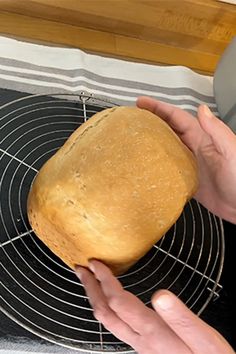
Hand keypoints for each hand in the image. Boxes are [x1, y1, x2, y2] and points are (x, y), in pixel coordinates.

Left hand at [76, 260, 233, 353]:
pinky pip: (116, 325)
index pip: (119, 303)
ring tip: (88, 282)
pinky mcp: (144, 346)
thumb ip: (183, 319)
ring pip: (107, 321)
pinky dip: (106, 307)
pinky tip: (110, 301)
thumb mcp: (205, 342)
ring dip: (95, 298)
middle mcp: (142, 341)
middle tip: (81, 269)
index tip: (96, 264)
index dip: (105, 280)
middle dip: (91, 288)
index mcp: (155, 334)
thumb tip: (161, 295)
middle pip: (106, 313)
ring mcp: (140, 345)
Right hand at [137, 96, 235, 223]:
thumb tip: (201, 109)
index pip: (177, 117)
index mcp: (202, 138)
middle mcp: (193, 148)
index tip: (142, 103)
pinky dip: (155, 164)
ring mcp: (188, 164)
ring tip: (132, 138)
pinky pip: (167, 168)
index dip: (159, 108)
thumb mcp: (231, 150)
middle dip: (150, 121)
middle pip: (167, 130)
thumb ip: (216, 131)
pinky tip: (144, 166)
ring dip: (150, 141)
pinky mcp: (186, 179)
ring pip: (165, 148)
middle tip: (131, 119)